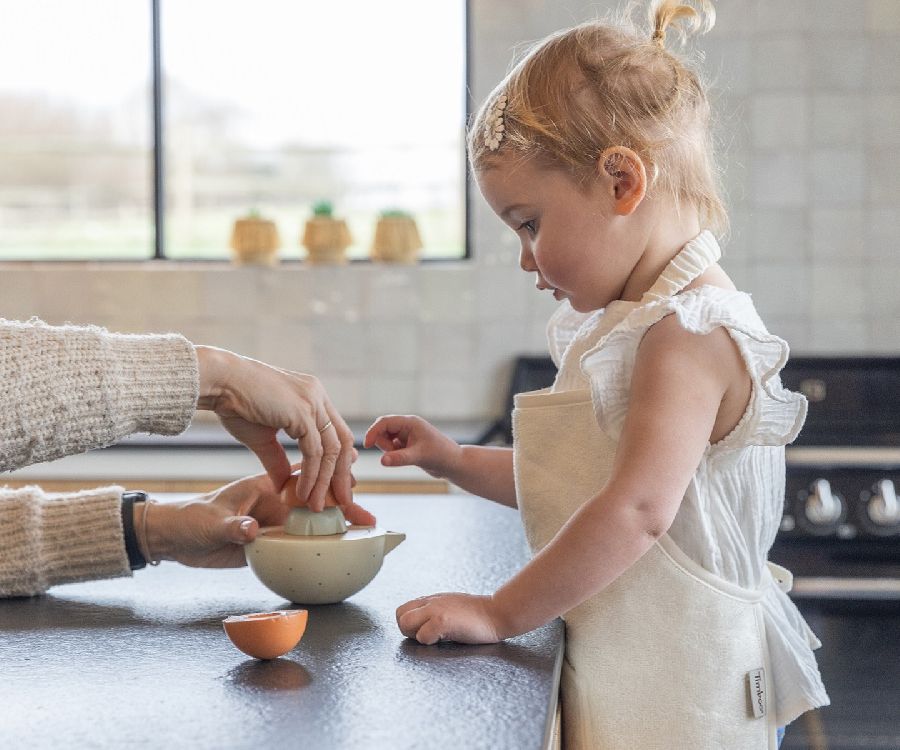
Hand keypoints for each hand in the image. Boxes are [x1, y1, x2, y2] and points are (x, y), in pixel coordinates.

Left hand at [139, 473, 375, 567]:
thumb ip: (232, 527)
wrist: (176, 538)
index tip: (352, 487)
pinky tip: (340, 549)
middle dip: (345, 506)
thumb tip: (251, 531)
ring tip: (365, 532)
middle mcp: (276, 503)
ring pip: (314, 522)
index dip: (329, 482)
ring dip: (339, 525)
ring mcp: (276, 522)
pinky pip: (302, 543)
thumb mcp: (210, 523)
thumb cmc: (192, 521)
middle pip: (317, 501)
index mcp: (265, 487)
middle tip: (369, 519)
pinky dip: (322, 544)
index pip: (303, 481)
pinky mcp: (272, 541)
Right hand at [195, 345, 355, 510]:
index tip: (335, 486)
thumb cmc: (235, 403)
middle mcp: (318, 396)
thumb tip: (283, 484)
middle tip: (341, 502)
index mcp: (313, 396)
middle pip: (342, 441)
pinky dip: (311, 475)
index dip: (339, 461)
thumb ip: (277, 459)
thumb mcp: (262, 437)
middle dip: (342, 475)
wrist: (218, 382)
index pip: (336, 433)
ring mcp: (313, 402)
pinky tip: (303, 492)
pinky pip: (314, 451)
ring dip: (325, 481)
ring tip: (316, 504)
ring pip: (331, 449)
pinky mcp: (302, 412)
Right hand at [364, 415, 460, 478]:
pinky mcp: (408, 445)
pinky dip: (393, 454)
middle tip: (392, 454)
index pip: (384, 422)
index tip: (366, 445)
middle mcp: (408, 426)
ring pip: (386, 439)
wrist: (453, 464)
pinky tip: (407, 459)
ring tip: (404, 457)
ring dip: (388, 449)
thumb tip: (382, 461)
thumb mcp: (419, 457)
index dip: (373, 432)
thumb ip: (400, 458)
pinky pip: (392, 447)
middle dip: (382, 442)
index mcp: (410, 422)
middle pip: (383, 429)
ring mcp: (408, 435)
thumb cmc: (441, 456)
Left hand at [396, 593, 504, 644]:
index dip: (409, 624)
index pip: (402, 610)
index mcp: (431, 600)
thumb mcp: (451, 606)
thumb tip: (421, 623)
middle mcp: (430, 602)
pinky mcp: (442, 621)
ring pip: (405, 624)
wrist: (497, 613)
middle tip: (427, 636)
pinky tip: (446, 638)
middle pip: (400, 616)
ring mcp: (435, 610)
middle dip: (408, 631)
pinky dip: (431, 641)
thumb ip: (434, 610)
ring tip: (435, 637)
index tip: (423, 631)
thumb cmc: (477, 615)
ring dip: (417, 635)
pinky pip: (422, 635)